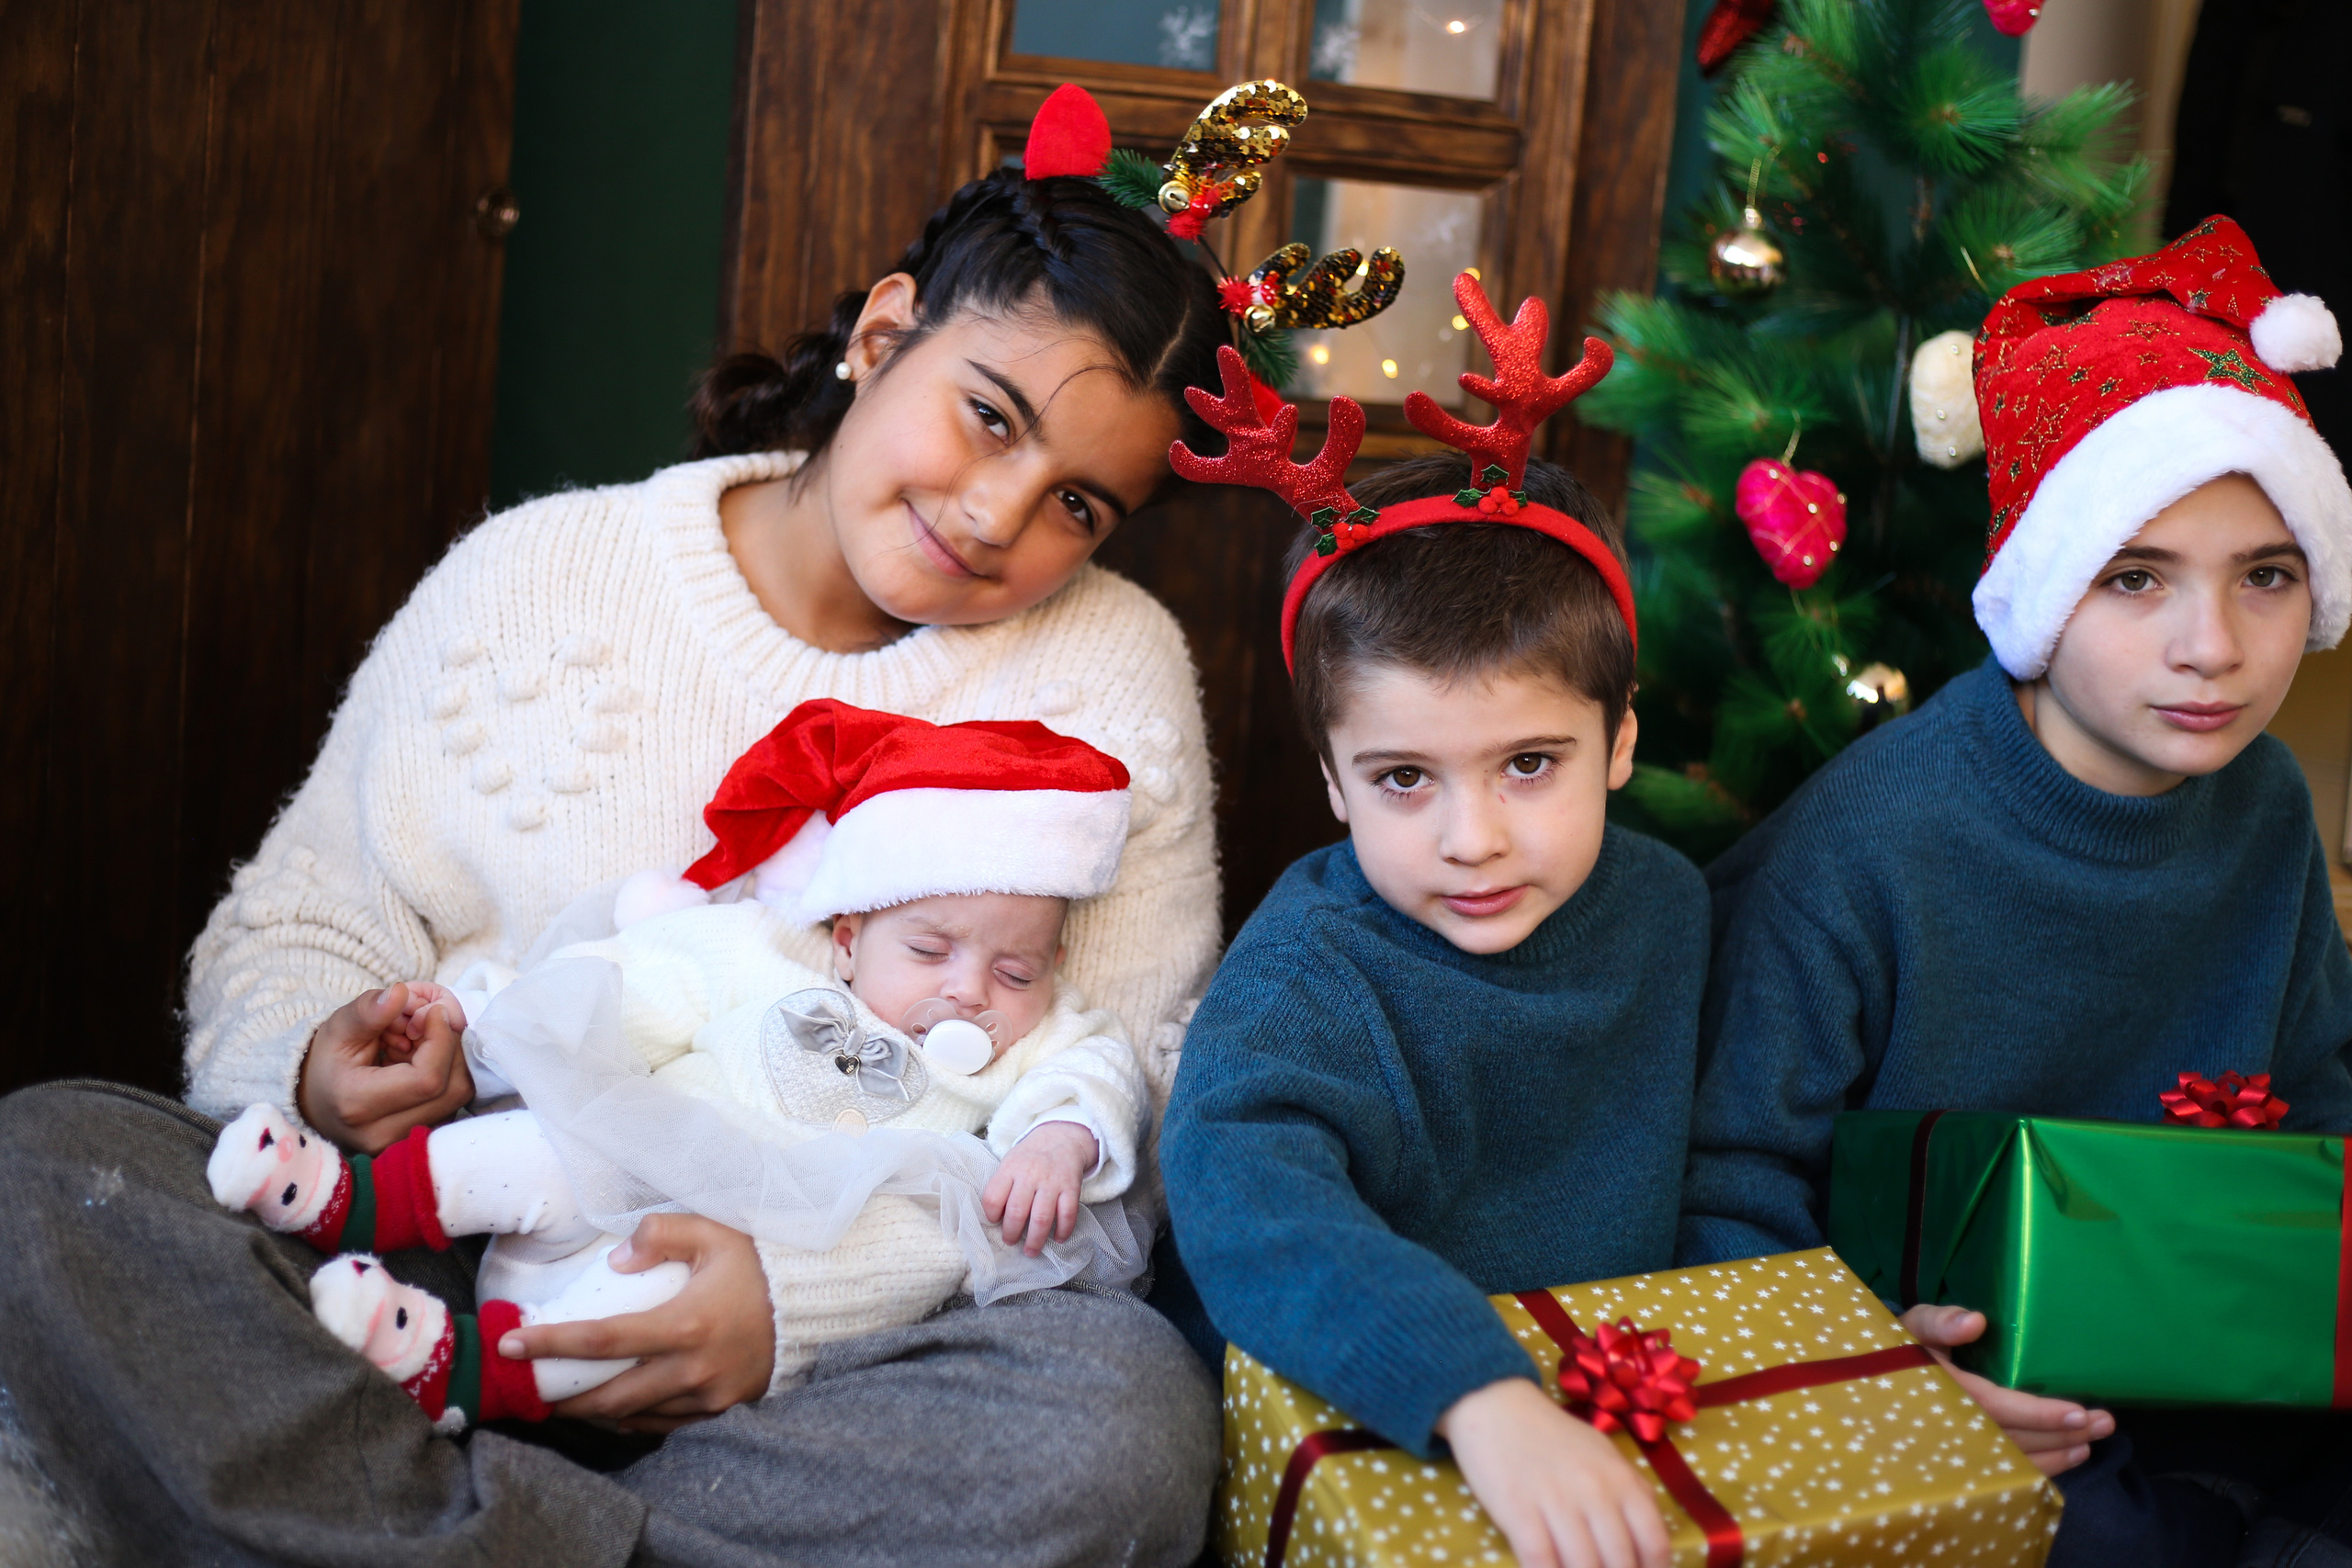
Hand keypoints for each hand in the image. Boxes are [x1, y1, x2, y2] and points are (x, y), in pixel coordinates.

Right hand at [296, 982, 474, 1153]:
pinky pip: (454, 1104)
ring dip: (451, 1058)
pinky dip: (448, 1074)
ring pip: (459, 1096)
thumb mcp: (338, 1030)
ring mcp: (403, 1144)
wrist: (317, 1102)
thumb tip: (400, 993)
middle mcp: (383, 1134)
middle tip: (425, 1024)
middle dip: (449, 1045)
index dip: (440, 1038)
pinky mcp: (419, 1142)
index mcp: (358, 1105)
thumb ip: (367, 1011)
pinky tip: (422, 1061)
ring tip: (418, 1043)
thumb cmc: (328, 1063)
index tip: (432, 1011)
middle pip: (452, 1088)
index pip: (427, 1078)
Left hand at [498, 1213, 775, 1432]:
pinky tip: (617, 1407)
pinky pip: (666, 1424)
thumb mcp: (714, 1231)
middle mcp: (693, 1368)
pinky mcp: (722, 1408)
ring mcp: (709, 1395)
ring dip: (597, 1411)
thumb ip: (659, 1235)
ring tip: (568, 1400)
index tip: (511, 1345)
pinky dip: (635, 1418)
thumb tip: (615, 1261)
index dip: (551, 1344)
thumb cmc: (761, 1261)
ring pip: (636, 1415)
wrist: (818, 1299)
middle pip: (610, 1396)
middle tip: (532, 1390)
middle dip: (565, 1398)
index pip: (601, 1340)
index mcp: (686, 1323)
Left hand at [983, 1122, 1096, 1255]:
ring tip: (1031, 1251)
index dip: (991, 1215)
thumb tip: (995, 1219)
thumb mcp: (1010, 1163)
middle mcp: (1030, 1174)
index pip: (993, 1197)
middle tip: (1010, 1241)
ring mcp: (1052, 1182)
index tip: (994, 1222)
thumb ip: (1002, 1186)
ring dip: (1035, 1240)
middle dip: (1011, 1234)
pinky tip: (1058, 1238)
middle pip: (1016, 1211)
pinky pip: (1068, 1214)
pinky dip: (1063, 1230)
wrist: (1061, 1136)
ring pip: (1042, 1218)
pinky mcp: (1071, 1187)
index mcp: (1010, 1168)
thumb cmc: (1030, 1157)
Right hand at [1439, 1378, 1669, 1567]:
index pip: (1654, 1544)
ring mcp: (1556, 1502)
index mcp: (1622, 1479)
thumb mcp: (1604, 1453)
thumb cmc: (1553, 1433)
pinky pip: (1541, 1562)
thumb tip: (1650, 1537)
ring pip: (1582, 1567)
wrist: (1495, 1404)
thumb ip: (1631, 1490)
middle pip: (1619, 1562)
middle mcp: (1595, 1492)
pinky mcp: (1518, 1512)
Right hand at [1900, 1303, 2111, 1474]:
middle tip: (2105, 1424)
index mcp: (1940, 1391)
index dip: (2037, 1414)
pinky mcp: (1967, 1457)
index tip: (2078, 1413)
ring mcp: (1958, 1448)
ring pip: (2015, 1459)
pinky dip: (2042, 1465)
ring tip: (2093, 1441)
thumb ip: (1939, 1321)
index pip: (1994, 1407)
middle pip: (2014, 1439)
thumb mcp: (1913, 1324)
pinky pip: (2009, 1469)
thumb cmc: (1901, 1345)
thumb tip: (1975, 1322)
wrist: (1874, 1377)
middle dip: (2062, 1434)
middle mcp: (1950, 1426)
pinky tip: (2069, 1455)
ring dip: (2059, 1453)